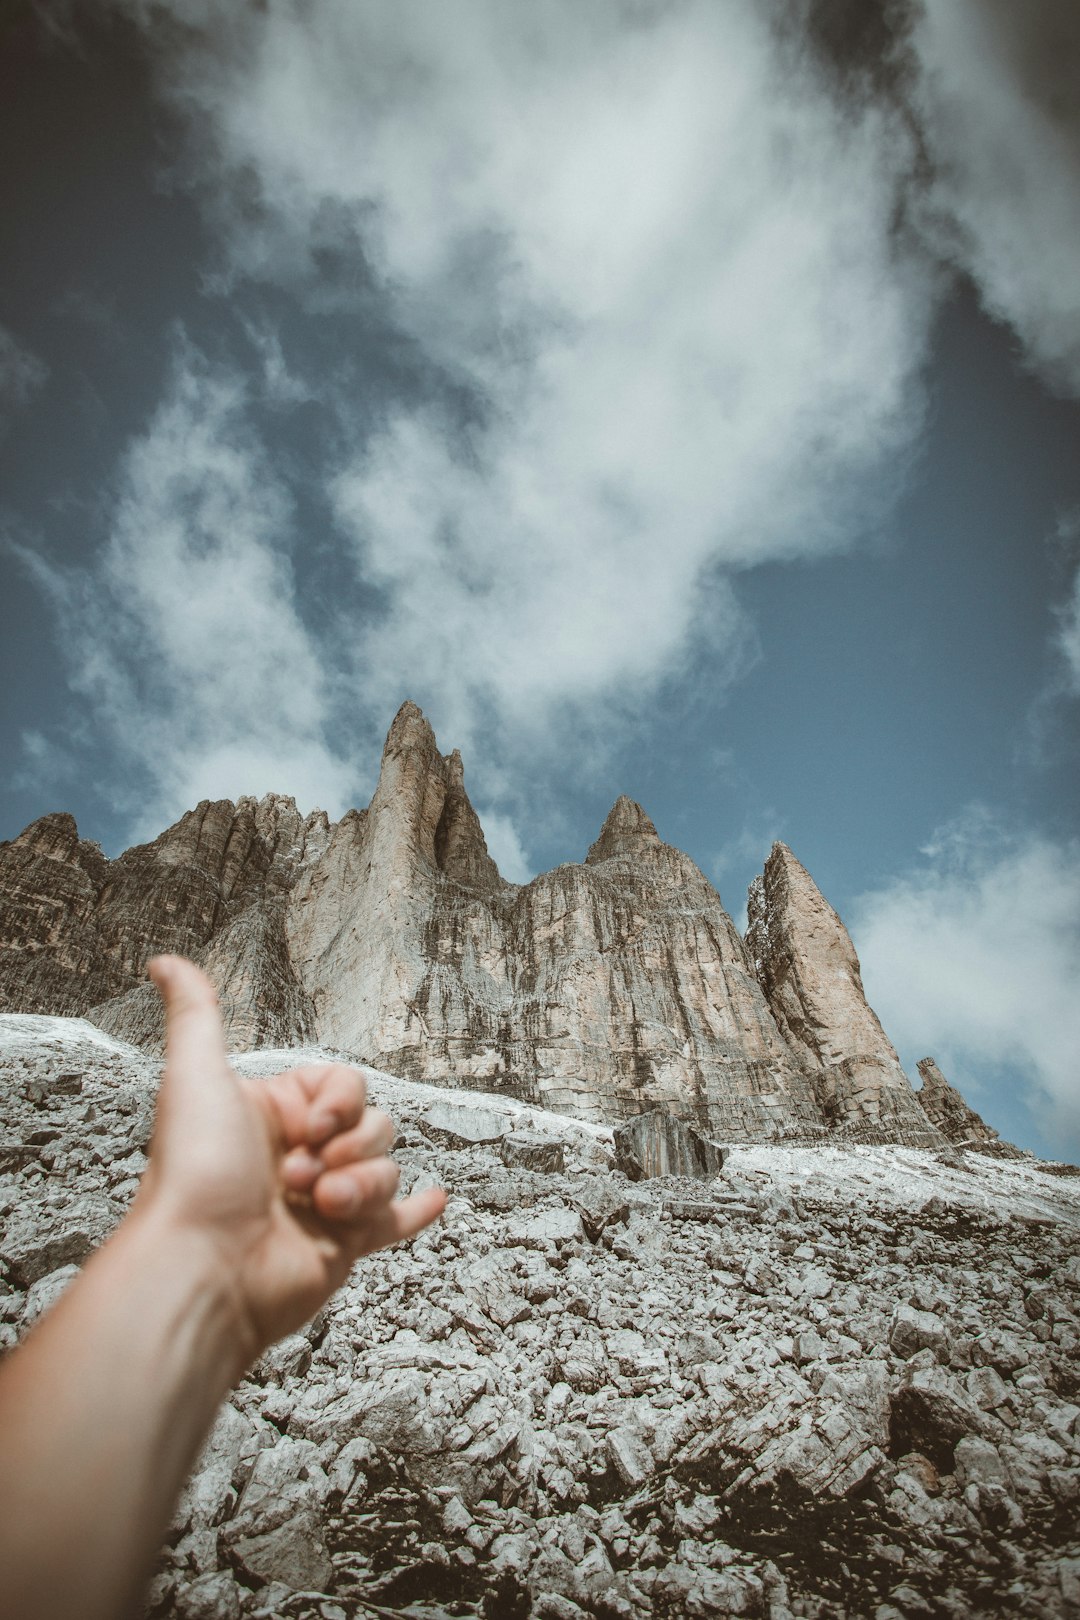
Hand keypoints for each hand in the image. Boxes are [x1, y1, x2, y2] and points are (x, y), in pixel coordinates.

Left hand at [136, 956, 445, 1368]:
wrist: (205, 1269)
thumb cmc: (197, 1175)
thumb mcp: (196, 1076)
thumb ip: (196, 1015)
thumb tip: (166, 962)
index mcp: (273, 1114)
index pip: (342, 1084)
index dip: (339, 1102)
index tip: (309, 1125)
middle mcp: (300, 1153)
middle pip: (372, 1122)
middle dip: (346, 1145)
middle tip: (298, 1174)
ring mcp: (325, 1200)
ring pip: (385, 1168)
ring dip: (361, 1185)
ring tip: (320, 1208)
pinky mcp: (344, 1244)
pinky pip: (394, 1220)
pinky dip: (416, 1211)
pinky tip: (433, 1199)